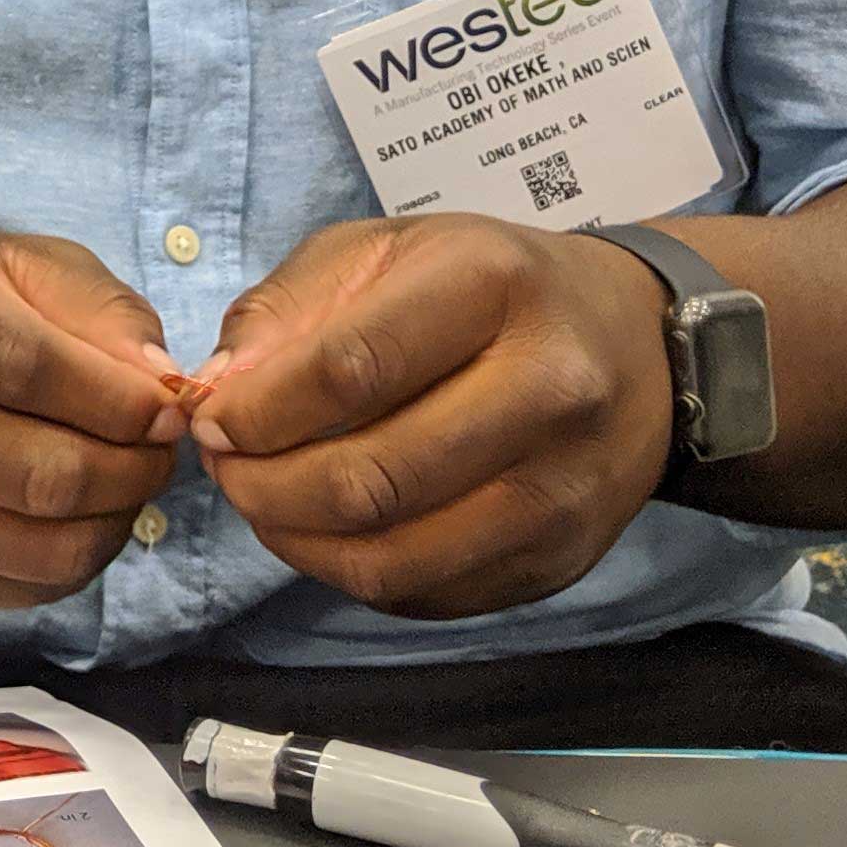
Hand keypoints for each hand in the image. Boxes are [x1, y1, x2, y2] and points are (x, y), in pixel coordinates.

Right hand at [0, 228, 181, 611]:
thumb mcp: (19, 268)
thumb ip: (98, 308)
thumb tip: (159, 385)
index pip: (20, 365)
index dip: (115, 397)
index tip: (168, 406)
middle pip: (31, 469)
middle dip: (128, 466)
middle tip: (161, 448)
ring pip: (37, 544)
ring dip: (115, 518)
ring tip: (130, 479)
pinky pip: (26, 588)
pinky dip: (83, 558)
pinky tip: (85, 514)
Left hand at [188, 215, 674, 620]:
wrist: (637, 345)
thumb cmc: (488, 288)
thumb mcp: (387, 251)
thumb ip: (289, 311)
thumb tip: (216, 392)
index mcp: (494, 286)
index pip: (351, 368)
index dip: (258, 410)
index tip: (210, 420)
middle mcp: (547, 389)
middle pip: (371, 479)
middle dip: (264, 485)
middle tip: (225, 469)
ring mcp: (562, 489)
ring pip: (392, 558)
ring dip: (296, 541)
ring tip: (262, 503)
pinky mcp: (560, 562)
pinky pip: (424, 596)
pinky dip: (349, 574)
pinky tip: (326, 532)